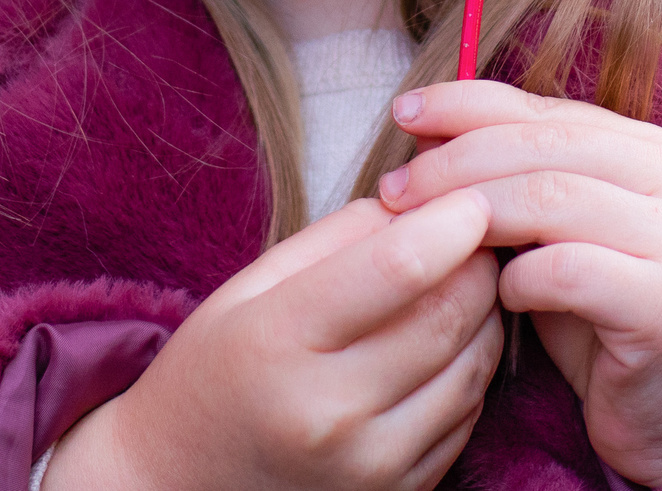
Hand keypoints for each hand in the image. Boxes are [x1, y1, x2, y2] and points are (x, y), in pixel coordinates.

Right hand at [44, 191, 502, 490]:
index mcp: (281, 343)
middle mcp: (329, 413)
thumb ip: (338, 238)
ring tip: (461, 286)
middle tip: (476, 237)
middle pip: (448, 316)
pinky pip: (467, 417)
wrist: (178, 483)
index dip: (452, 224)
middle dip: (479, 265)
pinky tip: (442, 347)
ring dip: (484, 316)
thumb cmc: (215, 369)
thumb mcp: (250, 287)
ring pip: (473, 369)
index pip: (399, 269)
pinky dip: (468, 371)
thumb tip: (426, 206)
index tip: (472, 200)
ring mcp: (368, 466)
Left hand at [378, 83, 661, 486]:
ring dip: (473, 214)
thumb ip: (517, 179)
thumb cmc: (606, 318)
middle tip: (396, 189)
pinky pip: (568, 270)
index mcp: (656, 150)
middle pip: (543, 148)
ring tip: (424, 236)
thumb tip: (428, 130)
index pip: (548, 109)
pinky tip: (499, 296)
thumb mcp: (558, 234)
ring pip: (551, 199)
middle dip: (456, 162)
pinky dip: (518, 278)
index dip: (469, 105)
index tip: (406, 113)